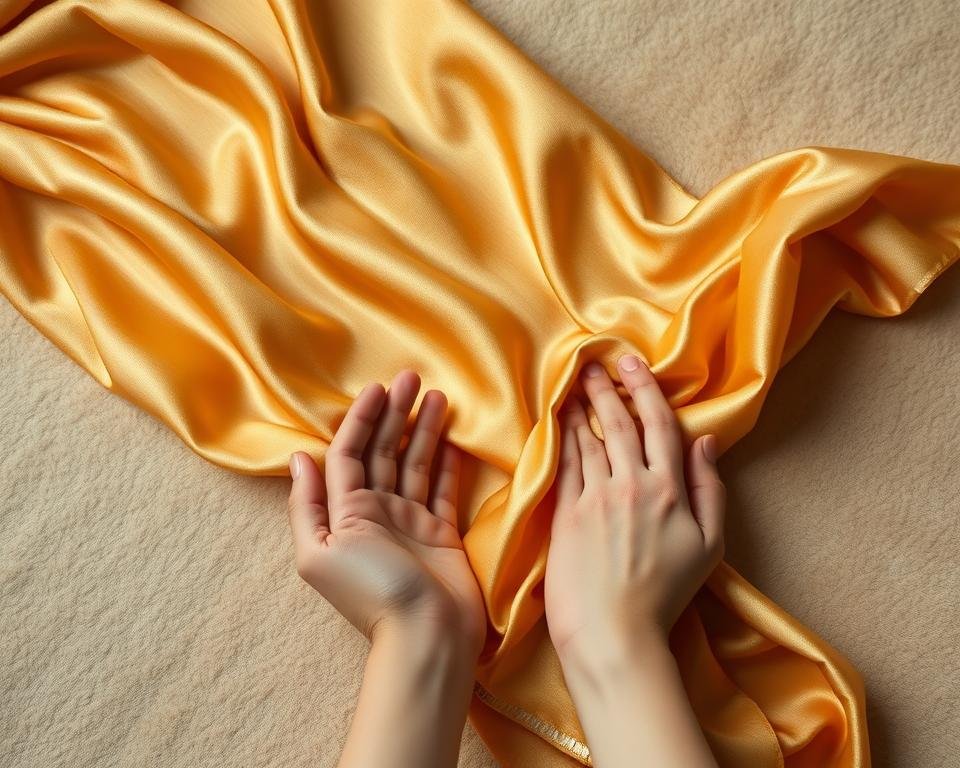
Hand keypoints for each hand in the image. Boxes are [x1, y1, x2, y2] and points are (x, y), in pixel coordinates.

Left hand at [286, 370, 485, 658]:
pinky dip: (446, 463)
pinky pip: (442, 489)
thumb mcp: (321, 550)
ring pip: (415, 464)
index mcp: (345, 513)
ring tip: (438, 396)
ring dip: (424, 430)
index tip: (379, 388)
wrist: (425, 636)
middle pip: (384, 451)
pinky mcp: (441, 533)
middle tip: (412, 377)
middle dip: (396, 414)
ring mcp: (410, 521)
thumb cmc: (372, 592)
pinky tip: (452, 438)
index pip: (350, 453)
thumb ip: (309, 504)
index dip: (362, 419)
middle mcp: (376, 512)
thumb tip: (297, 457)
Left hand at [544, 354, 724, 663]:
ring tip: (573, 385)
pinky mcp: (566, 513)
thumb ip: (710, 490)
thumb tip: (706, 441)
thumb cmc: (665, 594)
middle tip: (594, 364)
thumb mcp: (708, 546)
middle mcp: (631, 485)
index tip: (632, 363)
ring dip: (581, 407)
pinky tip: (557, 422)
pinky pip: (565, 464)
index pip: (659, 425)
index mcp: (670, 489)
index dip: (645, 389)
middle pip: (619, 424)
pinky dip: (562, 438)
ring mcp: (595, 497)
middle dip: (608, 389)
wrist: (614, 632)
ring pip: (588, 439)